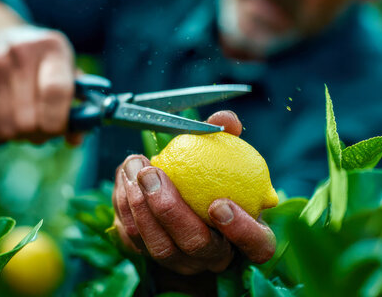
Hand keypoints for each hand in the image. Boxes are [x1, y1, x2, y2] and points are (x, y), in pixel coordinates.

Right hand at [0, 25, 80, 143]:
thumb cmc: (38, 62)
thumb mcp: (64, 70)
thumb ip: (77, 104)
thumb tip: (76, 139)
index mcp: (52, 47)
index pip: (56, 92)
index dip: (59, 121)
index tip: (60, 130)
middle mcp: (21, 51)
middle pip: (30, 118)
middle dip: (40, 133)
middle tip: (43, 130)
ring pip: (10, 127)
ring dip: (21, 135)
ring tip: (26, 125)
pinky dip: (2, 133)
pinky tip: (7, 121)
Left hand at [112, 110, 275, 274]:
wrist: (183, 201)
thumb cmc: (212, 177)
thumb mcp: (225, 158)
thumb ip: (226, 139)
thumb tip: (223, 118)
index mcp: (248, 237)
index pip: (257, 246)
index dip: (242, 230)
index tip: (220, 203)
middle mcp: (214, 257)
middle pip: (195, 245)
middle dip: (169, 210)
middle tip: (152, 174)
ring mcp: (181, 262)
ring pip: (158, 247)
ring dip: (139, 204)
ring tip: (134, 167)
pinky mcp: (149, 258)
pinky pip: (132, 238)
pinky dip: (124, 205)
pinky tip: (124, 176)